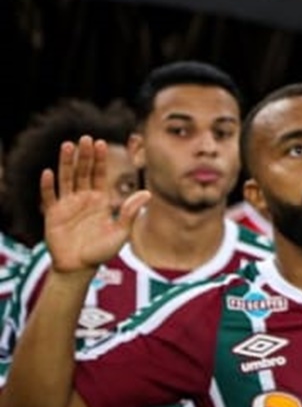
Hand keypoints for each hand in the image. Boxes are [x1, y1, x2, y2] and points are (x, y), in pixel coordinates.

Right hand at [42, 137, 149, 273]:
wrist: (80, 268)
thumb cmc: (101, 251)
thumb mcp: (120, 232)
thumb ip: (130, 212)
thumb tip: (147, 193)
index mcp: (100, 200)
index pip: (99, 174)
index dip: (100, 159)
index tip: (101, 143)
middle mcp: (83, 198)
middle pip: (83, 172)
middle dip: (84, 156)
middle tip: (85, 138)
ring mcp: (67, 205)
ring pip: (66, 179)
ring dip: (66, 163)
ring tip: (67, 146)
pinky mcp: (53, 215)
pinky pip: (49, 197)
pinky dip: (48, 185)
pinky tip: (48, 173)